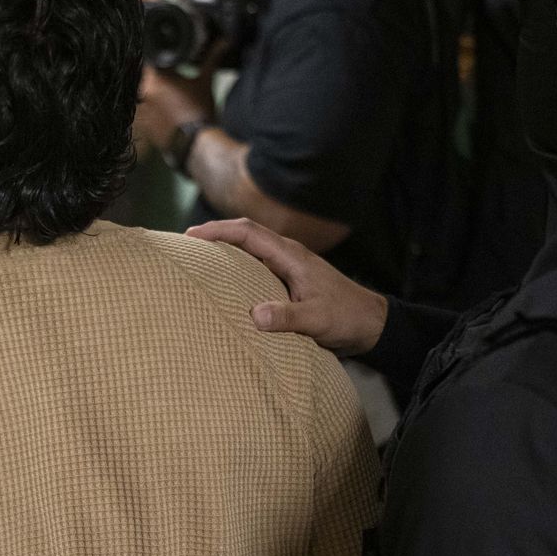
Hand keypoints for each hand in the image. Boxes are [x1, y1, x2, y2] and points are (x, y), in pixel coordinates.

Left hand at [134, 66, 215, 153]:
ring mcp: (140, 107)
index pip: (150, 60)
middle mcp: (143, 90)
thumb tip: (223, 43)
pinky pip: (142, 110)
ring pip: (143, 94)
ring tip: (171, 102)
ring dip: (154, 95)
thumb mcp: (205, 82)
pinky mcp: (140, 123)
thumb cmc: (200, 112)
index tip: (170, 66)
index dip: (159, 61)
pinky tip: (166, 115)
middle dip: (157, 79)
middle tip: (173, 85)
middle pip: (145, 77)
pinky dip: (152, 110)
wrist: (195, 144)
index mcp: (156, 76)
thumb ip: (212, 58)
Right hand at [188, 218, 389, 355]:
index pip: (249, 233)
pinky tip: (225, 280)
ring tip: (198, 259)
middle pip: (246, 234)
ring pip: (251, 248)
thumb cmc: (346, 318)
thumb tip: (255, 315)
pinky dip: (237, 265)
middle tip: (185, 245)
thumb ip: (288, 318)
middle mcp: (288, 255)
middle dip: (215, 234)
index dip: (219, 231)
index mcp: (292, 256)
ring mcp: (290, 266)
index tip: (191, 236)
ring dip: (225, 248)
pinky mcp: (290, 279)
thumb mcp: (317, 321)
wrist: (371, 324)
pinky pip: (257, 265)